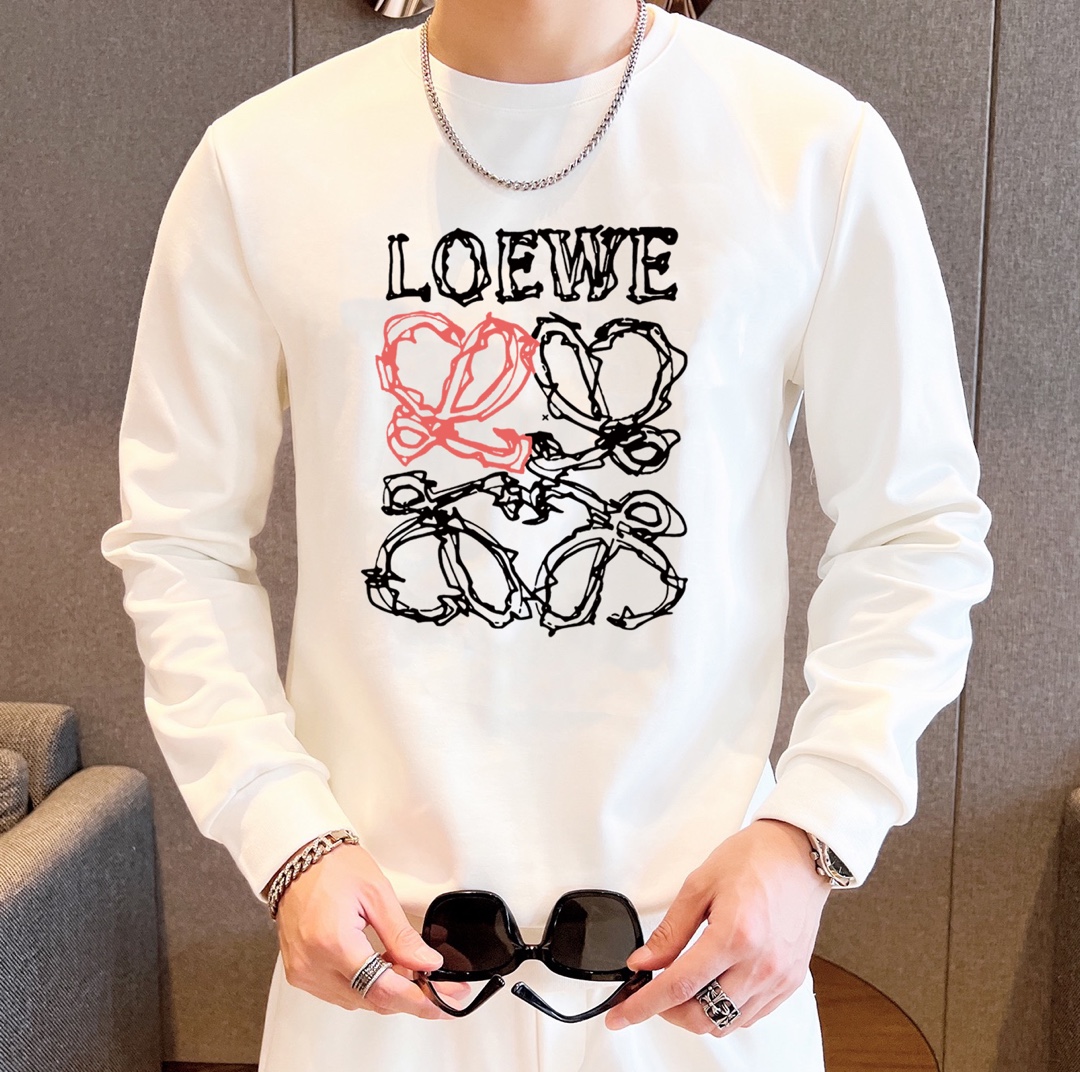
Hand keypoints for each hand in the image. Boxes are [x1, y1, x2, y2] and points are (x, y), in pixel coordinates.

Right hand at [272, 842, 469, 1017]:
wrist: (297, 860)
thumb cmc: (332, 866)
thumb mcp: (377, 893)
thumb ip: (402, 935)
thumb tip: (427, 963)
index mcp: (334, 943)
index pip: (382, 989)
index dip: (418, 1000)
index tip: (443, 1002)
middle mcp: (314, 965)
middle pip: (371, 1000)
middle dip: (409, 996)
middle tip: (438, 987)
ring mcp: (304, 972)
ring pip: (357, 1001)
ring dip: (387, 991)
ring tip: (409, 970)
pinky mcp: (300, 973)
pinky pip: (340, 993)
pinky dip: (365, 986)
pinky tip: (382, 968)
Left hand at [604, 819, 831, 1034]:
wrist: (799, 854)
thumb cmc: (754, 860)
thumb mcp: (699, 885)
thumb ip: (669, 932)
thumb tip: (643, 963)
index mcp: (735, 936)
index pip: (679, 987)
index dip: (644, 1006)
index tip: (621, 1015)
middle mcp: (760, 965)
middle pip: (702, 1017)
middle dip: (668, 1012)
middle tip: (652, 992)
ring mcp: (778, 977)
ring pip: (726, 1024)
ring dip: (696, 1013)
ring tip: (683, 986)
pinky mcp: (790, 982)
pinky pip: (750, 1016)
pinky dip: (724, 1010)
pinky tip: (713, 985)